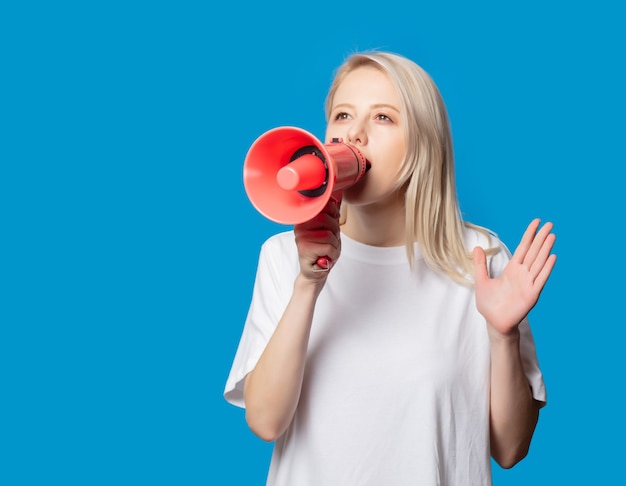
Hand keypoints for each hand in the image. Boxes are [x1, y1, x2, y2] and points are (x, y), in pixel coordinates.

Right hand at [293, 195, 341, 280]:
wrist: (314, 272)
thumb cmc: (322, 250)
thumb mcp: (329, 229)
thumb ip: (330, 215)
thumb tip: (335, 199)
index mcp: (305, 218)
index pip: (323, 206)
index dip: (333, 215)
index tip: (332, 225)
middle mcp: (300, 226)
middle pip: (325, 219)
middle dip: (335, 231)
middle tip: (331, 241)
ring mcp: (300, 237)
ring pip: (328, 235)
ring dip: (334, 245)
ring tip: (327, 250)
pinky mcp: (304, 249)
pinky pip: (328, 247)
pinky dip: (333, 254)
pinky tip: (326, 257)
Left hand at [473, 219, 556, 335]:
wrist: (494, 322)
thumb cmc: (489, 304)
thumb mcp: (481, 280)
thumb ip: (480, 264)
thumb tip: (477, 247)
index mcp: (512, 270)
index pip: (523, 248)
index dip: (529, 235)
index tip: (537, 222)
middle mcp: (522, 274)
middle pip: (533, 252)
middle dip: (541, 238)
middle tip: (550, 224)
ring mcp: (528, 283)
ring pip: (539, 263)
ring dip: (546, 250)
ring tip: (552, 236)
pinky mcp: (531, 294)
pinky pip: (540, 279)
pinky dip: (546, 268)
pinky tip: (552, 257)